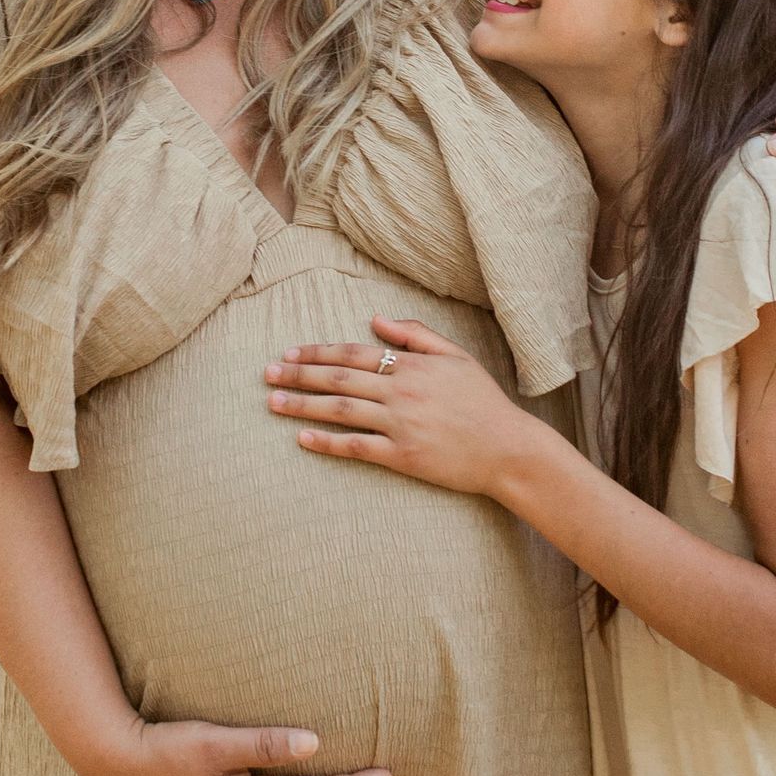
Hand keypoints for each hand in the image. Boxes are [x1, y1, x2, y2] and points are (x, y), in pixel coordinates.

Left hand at [264, 316, 544, 501]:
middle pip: (338, 378)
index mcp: (412, 365)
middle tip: (267, 373)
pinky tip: (302, 438)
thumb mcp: (456, 356)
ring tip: (273, 402)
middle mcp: (401, 392)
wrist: (508, 448)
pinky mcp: (402, 456)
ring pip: (340, 410)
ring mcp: (400, 424)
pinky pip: (356, 447)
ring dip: (302, 405)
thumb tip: (376, 319)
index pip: (353, 353)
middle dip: (298, 374)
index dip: (317, 352)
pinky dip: (326, 442)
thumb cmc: (483, 401)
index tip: (289, 352)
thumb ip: (415, 334)